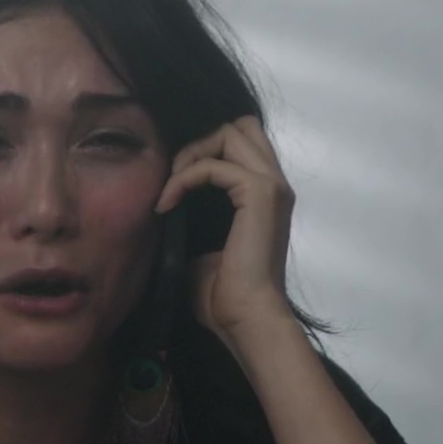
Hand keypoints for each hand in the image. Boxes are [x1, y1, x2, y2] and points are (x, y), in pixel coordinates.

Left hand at [155, 116, 297, 350]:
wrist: (246, 317)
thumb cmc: (225, 296)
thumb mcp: (202, 246)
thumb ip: (195, 217)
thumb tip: (168, 204)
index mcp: (266, 195)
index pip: (242, 142)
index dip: (205, 150)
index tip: (175, 186)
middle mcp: (275, 184)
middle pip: (240, 126)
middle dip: (200, 143)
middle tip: (175, 177)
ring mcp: (271, 186)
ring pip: (230, 132)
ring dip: (191, 155)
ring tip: (170, 188)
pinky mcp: (259, 193)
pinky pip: (214, 164)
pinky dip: (184, 178)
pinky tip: (167, 204)